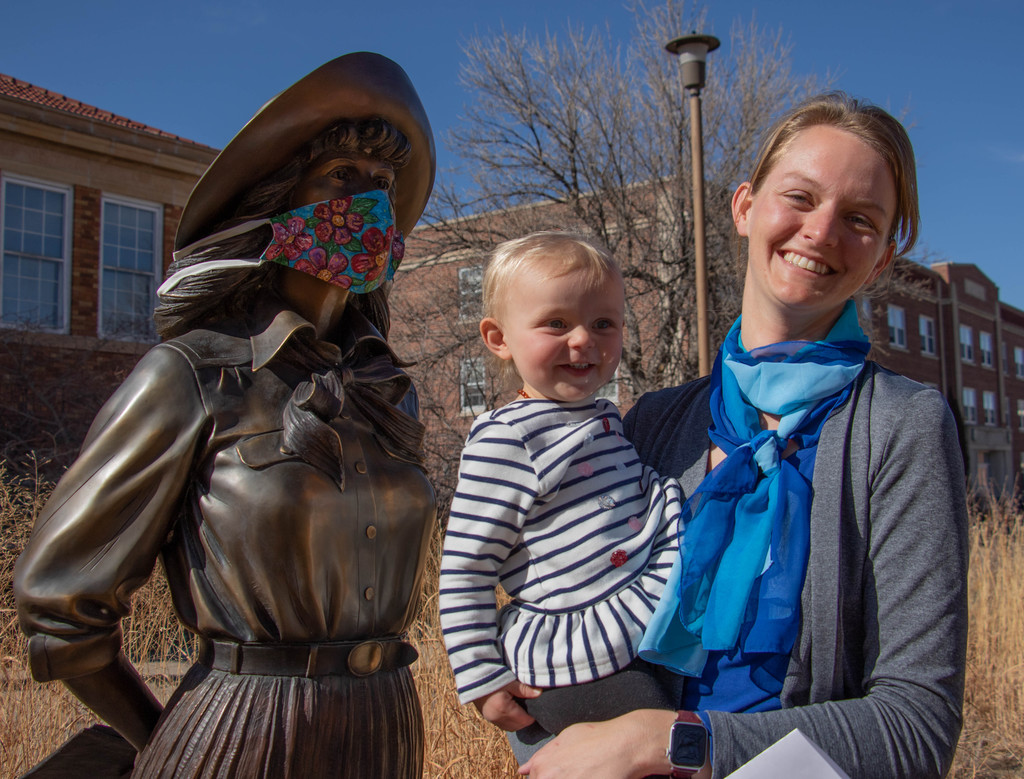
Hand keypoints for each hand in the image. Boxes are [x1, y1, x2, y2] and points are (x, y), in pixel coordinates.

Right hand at [472, 679, 541, 730]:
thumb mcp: (509, 681)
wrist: (472, 678)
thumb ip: (524, 689)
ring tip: (521, 709)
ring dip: (517, 721)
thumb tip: (539, 693)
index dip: (532, 715)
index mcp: (504, 708)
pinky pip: (503, 724)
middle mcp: (497, 717)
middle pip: (518, 726)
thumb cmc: (491, 677)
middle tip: (530, 707)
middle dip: (526, 719)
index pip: (525, 720)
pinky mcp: (487, 717)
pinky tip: (511, 710)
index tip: (536, 707)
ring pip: (511, 727)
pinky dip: (509, 720)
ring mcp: (491, 719)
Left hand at [519, 709, 676, 777]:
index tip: (564, 772)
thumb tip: (523, 770)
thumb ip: (543, 755)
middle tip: (579, 772)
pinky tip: (594, 777)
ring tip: (586, 773)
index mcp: (542, 765)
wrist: (624, 745)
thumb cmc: (597, 737)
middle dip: (558, 778)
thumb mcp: (566, 737)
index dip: (548, 776)